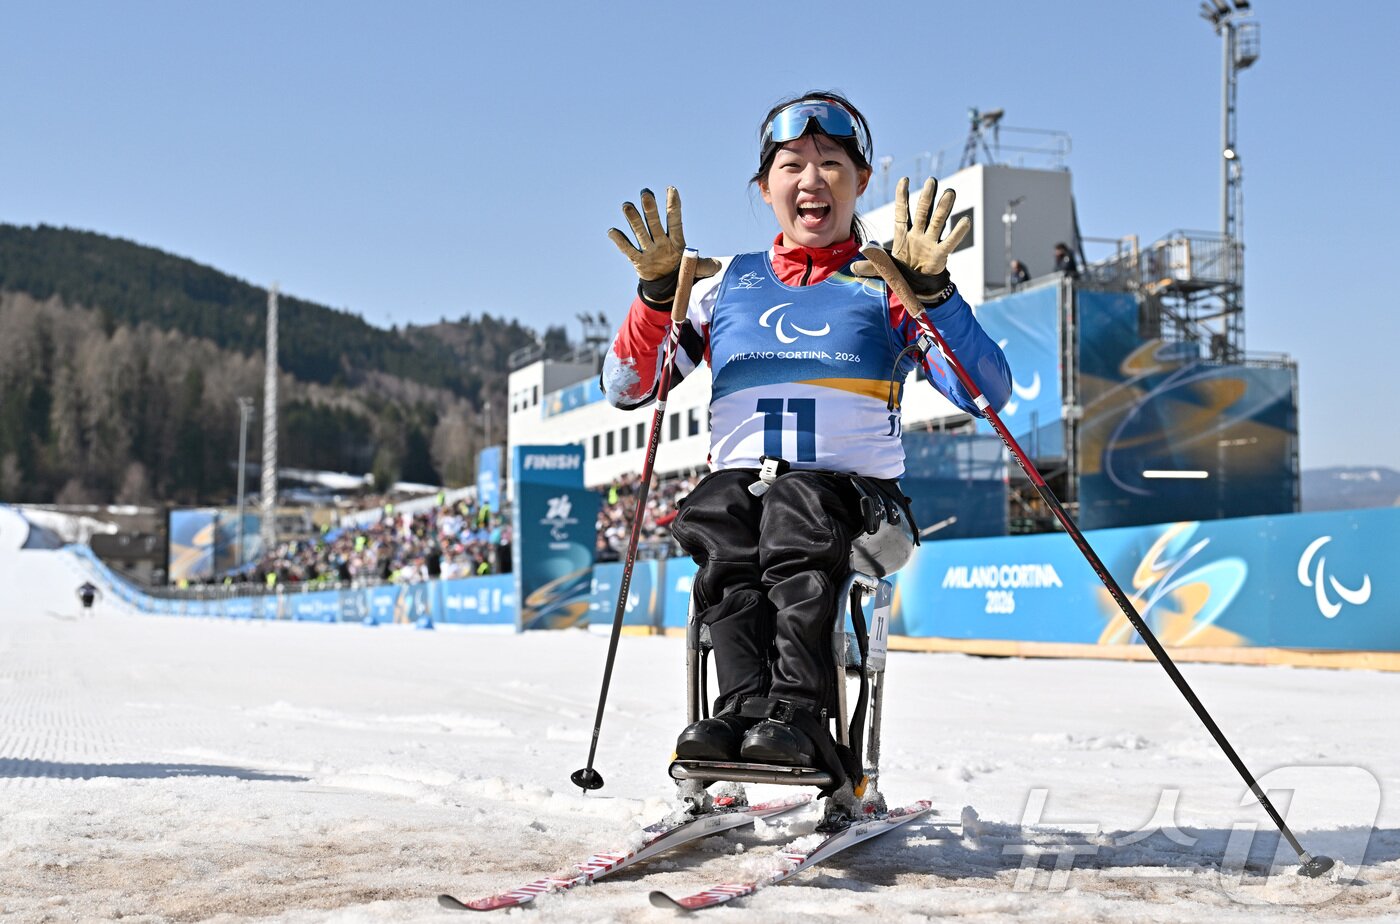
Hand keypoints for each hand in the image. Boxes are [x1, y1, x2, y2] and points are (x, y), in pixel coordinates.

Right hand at [607, 187, 719, 304]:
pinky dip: (620, 241)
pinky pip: (628, 250)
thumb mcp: (696, 270)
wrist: (667, 286)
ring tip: (626, 205)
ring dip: (633, 219)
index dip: (674, 206)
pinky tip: (612, 231)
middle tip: (646, 193)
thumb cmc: (683, 272)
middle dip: (650, 208)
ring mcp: (649, 249)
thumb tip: (718, 266)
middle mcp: (661, 241)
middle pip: (655, 223)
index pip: (675, 220)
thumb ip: (705, 266)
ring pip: (640, 232)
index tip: (671, 189)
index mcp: (677, 241)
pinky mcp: (638, 260)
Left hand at [851, 176, 967, 301]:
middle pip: (923, 213)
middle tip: (932, 181)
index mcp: (903, 235)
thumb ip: (872, 266)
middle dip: (927, 198)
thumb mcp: (884, 270)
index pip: (902, 212)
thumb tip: (852, 269)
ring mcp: (930, 243)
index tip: (904, 180)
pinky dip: (958, 233)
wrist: (918, 288)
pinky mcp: (940, 255)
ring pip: (937, 222)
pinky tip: (965, 220)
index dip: (902, 197)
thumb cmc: (901, 274)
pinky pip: (950, 242)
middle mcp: (918, 235)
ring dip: (944, 208)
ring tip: (950, 193)